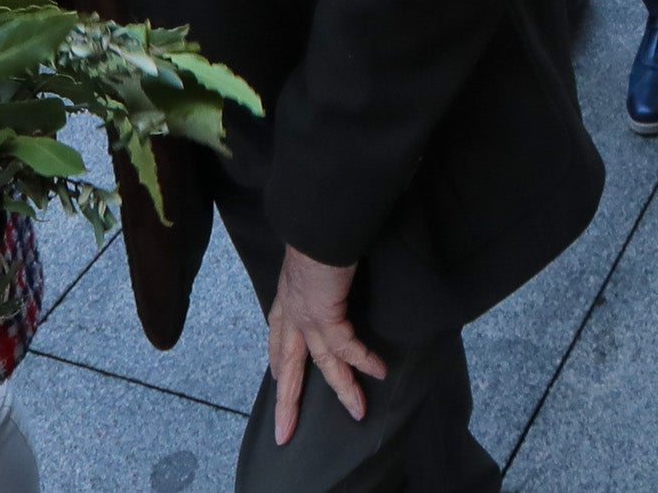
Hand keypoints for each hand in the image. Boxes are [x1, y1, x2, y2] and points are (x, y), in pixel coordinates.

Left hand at [265, 245, 388, 438]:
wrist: (317, 223)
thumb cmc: (318, 231)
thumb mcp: (312, 256)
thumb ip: (318, 271)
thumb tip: (331, 270)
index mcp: (287, 298)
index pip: (278, 338)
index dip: (279, 362)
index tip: (278, 379)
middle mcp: (292, 312)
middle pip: (287, 367)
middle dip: (287, 403)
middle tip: (285, 433)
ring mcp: (306, 317)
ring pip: (322, 365)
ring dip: (342, 389)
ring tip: (358, 411)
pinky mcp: (325, 316)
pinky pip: (346, 348)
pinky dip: (363, 360)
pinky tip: (379, 371)